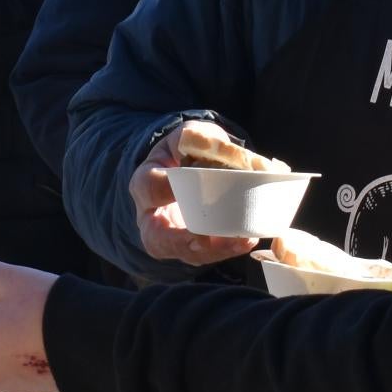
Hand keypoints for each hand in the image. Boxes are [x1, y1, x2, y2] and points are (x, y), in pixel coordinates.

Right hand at [130, 121, 268, 268]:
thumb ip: (199, 137)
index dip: (168, 189)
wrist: (189, 170)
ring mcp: (170, 238)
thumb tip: (219, 147)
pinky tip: (247, 240)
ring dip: (213, 250)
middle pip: (158, 238)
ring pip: (184, 253)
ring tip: (241, 240)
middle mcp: (151, 217)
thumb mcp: (188, 136)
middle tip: (206, 236)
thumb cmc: (186, 153)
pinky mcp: (191, 248)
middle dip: (183, 240)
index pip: (150, 188)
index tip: (191, 183)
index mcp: (145, 183)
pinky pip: (205, 256)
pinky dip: (226, 250)